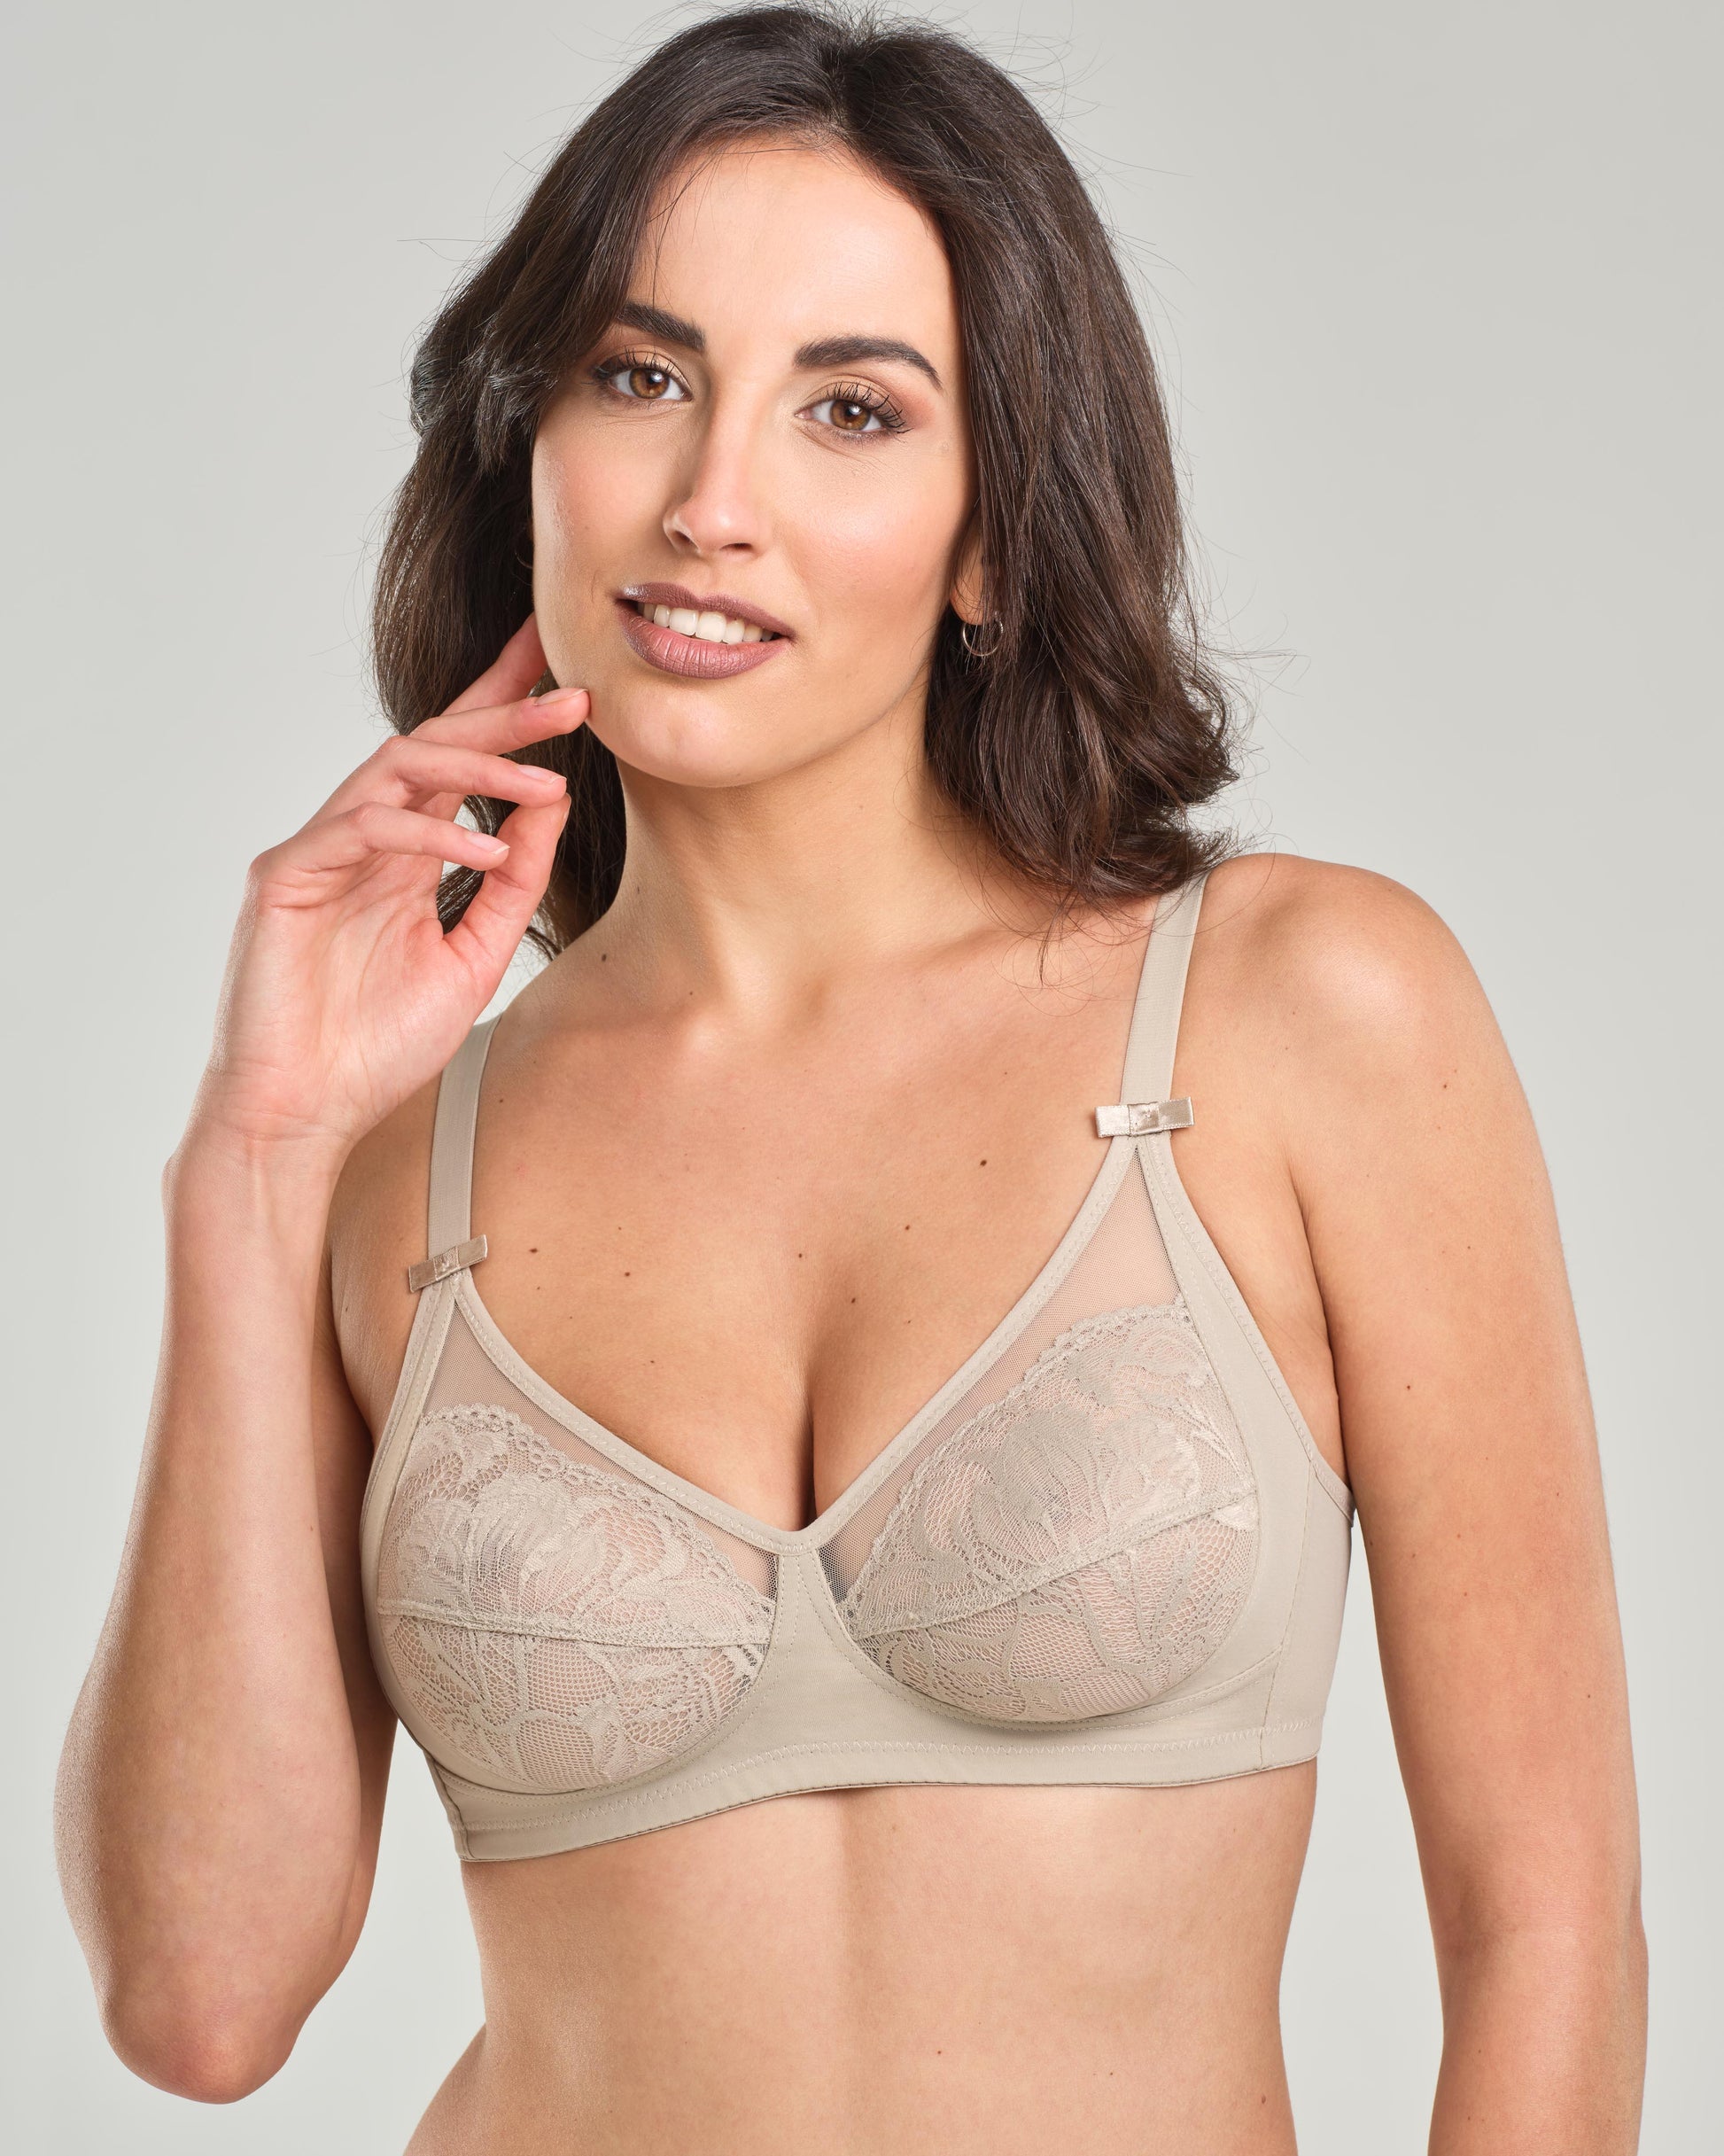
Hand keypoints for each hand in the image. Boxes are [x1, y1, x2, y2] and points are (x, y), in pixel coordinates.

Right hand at [185, 615, 586, 1162]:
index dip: (505, 705)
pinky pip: (364, 826)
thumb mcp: (475, 957)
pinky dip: (432, 832)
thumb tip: (553, 802)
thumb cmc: (378, 1045)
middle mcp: (361, 837)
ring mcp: (320, 850)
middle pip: (434, 744)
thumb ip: (514, 882)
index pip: (458, 759)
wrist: (306, 1114)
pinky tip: (488, 851)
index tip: (565, 670)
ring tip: (547, 779)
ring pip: (399, 767)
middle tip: (574, 698)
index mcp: (404, 851)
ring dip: (480, 765)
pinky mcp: (286, 875)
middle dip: (506, 715)